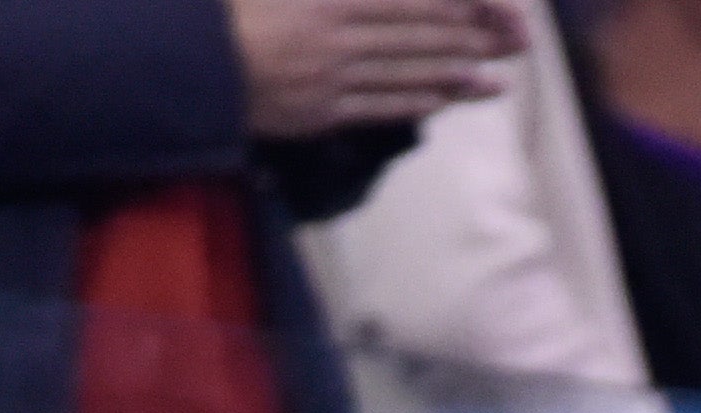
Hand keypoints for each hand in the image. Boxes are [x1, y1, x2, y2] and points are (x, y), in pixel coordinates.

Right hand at [227, 0, 516, 136]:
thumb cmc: (232, 11)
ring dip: (456, 75)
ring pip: (407, 74)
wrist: (186, 64)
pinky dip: (418, 102)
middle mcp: (337, 36)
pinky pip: (380, 107)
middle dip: (472, 37)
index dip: (454, 3)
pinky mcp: (321, 112)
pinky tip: (446, 99)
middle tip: (514, 42)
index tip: (490, 4)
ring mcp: (331, 78)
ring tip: (493, 78)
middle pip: (419, 35)